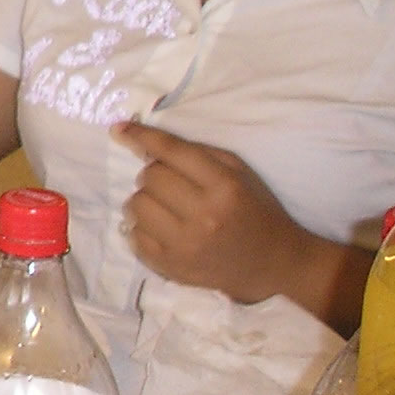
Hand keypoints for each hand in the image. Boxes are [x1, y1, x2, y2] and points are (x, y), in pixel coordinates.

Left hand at [112, 121, 305, 304]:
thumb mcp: (238, 173)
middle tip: (173, 186)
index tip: (120, 129)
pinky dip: (142, 228)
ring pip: (135, 204)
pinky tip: (163, 229)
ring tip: (166, 208)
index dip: (141, 136)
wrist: (275, 263)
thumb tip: (140, 141)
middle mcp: (203, 215)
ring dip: (145, 201)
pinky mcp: (170, 266)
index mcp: (224, 186)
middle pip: (149, 177)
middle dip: (155, 175)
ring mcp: (184, 244)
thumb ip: (194, 154)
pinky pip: (132, 235)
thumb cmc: (255, 210)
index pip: (171, 152)